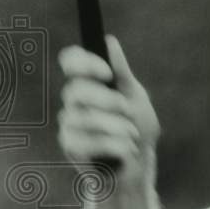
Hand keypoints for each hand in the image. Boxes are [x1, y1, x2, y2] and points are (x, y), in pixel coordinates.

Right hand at [58, 36, 159, 185]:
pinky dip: (115, 145)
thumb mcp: (136, 98)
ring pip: (85, 118)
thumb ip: (121, 73)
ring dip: (118, 128)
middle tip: (128, 111)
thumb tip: (109, 41)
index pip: (70, 61)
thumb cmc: (137, 129)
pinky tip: (128, 150)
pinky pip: (88, 141)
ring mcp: (69, 124)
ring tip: (132, 136)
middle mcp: (74, 102)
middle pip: (76, 90)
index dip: (83, 62)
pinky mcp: (71, 147)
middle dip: (108, 101)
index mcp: (89, 84)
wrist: (140, 167)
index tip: (106, 72)